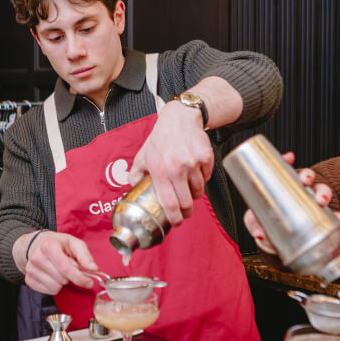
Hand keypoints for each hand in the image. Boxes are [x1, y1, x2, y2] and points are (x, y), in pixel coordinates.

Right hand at [24, 231, 98, 294]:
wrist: (37, 244)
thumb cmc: (58, 244)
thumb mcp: (74, 243)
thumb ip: (85, 256)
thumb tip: (94, 269)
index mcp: (49, 246)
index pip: (66, 268)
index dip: (80, 278)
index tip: (89, 282)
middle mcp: (37, 257)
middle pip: (62, 279)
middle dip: (70, 277)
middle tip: (70, 268)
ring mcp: (31, 269)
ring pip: (55, 287)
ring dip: (62, 282)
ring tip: (60, 271)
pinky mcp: (28, 279)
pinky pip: (48, 291)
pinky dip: (54, 287)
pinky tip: (53, 276)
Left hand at [128, 101, 212, 225]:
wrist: (179, 118)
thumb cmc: (160, 138)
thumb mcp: (142, 155)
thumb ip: (135, 174)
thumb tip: (132, 189)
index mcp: (159, 171)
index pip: (169, 203)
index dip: (174, 218)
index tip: (176, 222)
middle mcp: (176, 168)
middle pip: (187, 202)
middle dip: (187, 211)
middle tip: (186, 211)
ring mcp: (192, 163)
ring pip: (199, 190)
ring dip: (195, 193)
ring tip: (189, 187)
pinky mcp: (206, 157)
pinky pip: (207, 177)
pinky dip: (203, 178)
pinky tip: (196, 171)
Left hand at [241, 152, 339, 253]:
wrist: (282, 245)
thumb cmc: (267, 227)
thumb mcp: (258, 223)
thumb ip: (255, 226)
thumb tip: (259, 234)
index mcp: (285, 188)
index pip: (286, 171)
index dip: (287, 161)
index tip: (289, 157)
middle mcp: (302, 193)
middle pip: (308, 178)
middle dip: (308, 176)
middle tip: (304, 181)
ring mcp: (316, 205)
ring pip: (324, 193)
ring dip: (325, 195)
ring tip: (322, 202)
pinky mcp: (328, 222)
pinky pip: (339, 220)